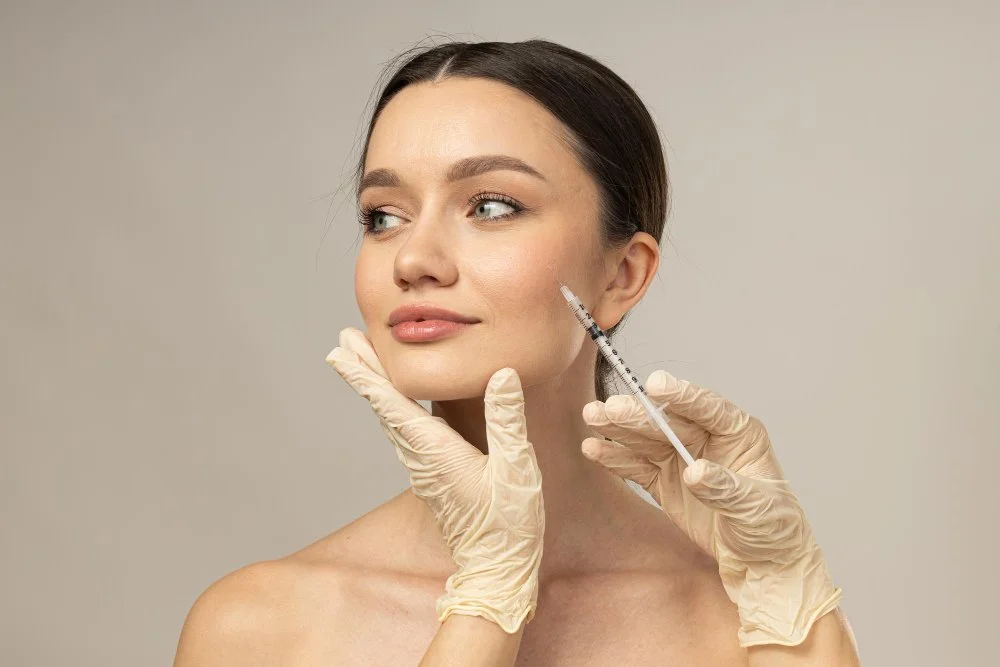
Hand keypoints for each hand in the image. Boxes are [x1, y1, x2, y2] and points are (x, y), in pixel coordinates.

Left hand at [326, 328, 544, 633]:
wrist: (497, 567)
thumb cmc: (508, 523)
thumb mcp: (516, 467)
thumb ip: (506, 419)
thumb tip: (502, 375)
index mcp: (436, 451)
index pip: (392, 405)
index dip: (366, 376)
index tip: (340, 353)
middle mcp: (421, 457)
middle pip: (384, 406)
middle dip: (364, 371)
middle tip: (342, 340)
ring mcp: (424, 468)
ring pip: (392, 419)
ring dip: (375, 386)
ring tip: (362, 359)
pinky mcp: (433, 475)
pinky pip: (405, 432)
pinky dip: (393, 407)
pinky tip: (396, 400)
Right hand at [580, 370, 840, 646]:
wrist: (761, 566)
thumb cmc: (772, 531)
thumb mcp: (755, 509)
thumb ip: (724, 488)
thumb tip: (695, 471)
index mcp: (738, 434)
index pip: (707, 408)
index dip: (681, 395)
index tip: (654, 384)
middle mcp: (708, 440)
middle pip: (668, 422)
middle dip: (638, 415)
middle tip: (610, 409)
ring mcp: (683, 460)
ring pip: (647, 439)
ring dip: (619, 430)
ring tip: (592, 418)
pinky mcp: (666, 482)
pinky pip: (637, 466)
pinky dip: (616, 458)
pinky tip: (594, 448)